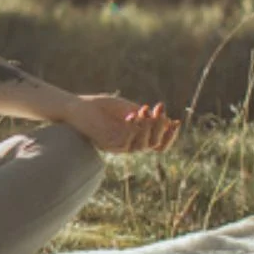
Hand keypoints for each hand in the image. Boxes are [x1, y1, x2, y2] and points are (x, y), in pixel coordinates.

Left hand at [62, 94, 180, 154]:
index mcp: (136, 137)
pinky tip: (132, 116)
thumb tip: (167, 119)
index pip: (159, 144)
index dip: (170, 136)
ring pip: (142, 146)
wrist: (76, 107)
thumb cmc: (100, 106)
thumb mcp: (127, 108)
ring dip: (147, 128)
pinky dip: (132, 130)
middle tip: (159, 108)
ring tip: (144, 110)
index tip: (176, 121)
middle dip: (160, 126)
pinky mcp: (107, 145)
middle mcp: (129, 144)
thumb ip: (144, 115)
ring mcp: (118, 146)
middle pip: (154, 145)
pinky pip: (125, 144)